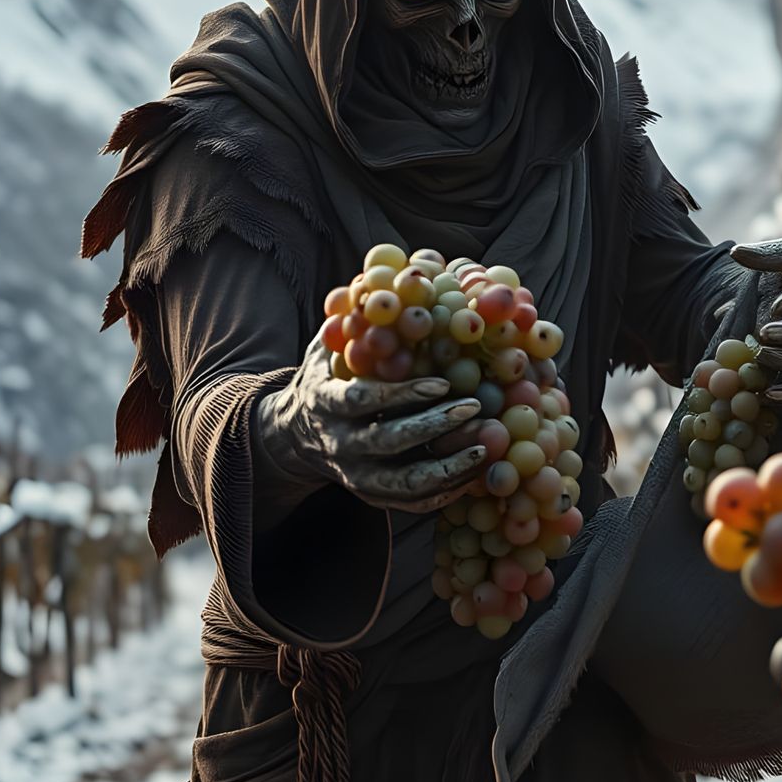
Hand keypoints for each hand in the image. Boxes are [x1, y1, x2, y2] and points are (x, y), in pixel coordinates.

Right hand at [255, 334, 487, 512]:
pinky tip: (474, 473)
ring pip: (403, 484)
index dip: (404, 394)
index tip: (444, 382)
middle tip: (475, 408)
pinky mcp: (371, 498)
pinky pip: (410, 504)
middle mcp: (339, 445)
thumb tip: (385, 277)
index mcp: (325, 404)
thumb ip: (351, 319)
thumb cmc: (326, 379)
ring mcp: (355, 477)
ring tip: (486, 449)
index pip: (364, 401)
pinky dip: (444, 494)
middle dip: (434, 427)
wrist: (295, 436)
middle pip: (388, 443)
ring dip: (447, 469)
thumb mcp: (327, 348)